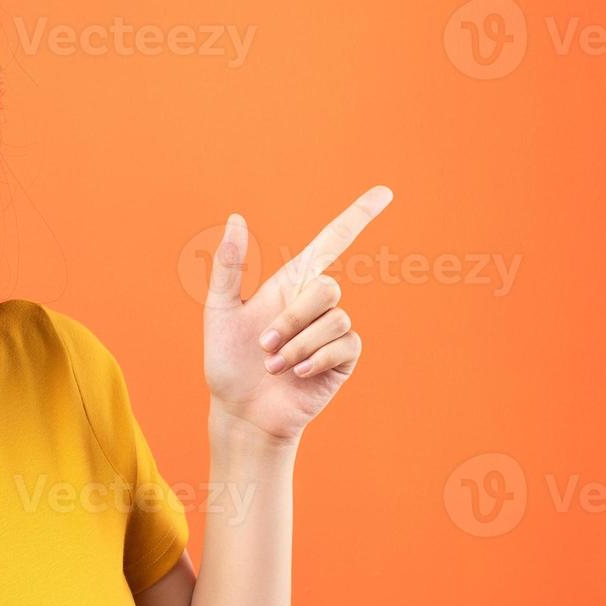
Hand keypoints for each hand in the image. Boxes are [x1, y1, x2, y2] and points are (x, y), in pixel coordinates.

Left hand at [203, 185, 393, 444]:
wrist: (240, 412)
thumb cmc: (227, 363)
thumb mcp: (220, 310)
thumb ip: (228, 266)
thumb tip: (235, 218)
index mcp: (290, 285)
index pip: (332, 242)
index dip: (357, 217)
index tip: (384, 193)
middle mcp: (315, 305)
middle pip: (327, 287)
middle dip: (293, 318)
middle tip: (264, 346)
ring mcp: (331, 332)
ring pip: (334, 318)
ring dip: (297, 345)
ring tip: (273, 366)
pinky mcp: (341, 360)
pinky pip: (344, 345)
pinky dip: (315, 359)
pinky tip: (298, 375)